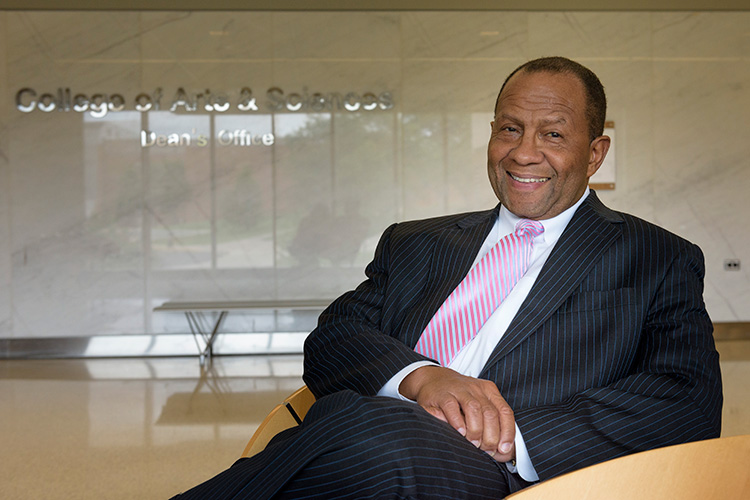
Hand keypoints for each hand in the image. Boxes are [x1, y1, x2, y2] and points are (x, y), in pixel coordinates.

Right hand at [399, 365, 515, 461]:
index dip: (507, 432)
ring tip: (473, 443)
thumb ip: (491, 424)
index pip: (505, 412)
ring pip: (473, 409)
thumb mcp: (478, 405)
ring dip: (475, 430)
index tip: (503, 449)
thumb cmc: (458, 399)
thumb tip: (503, 452)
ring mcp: (458, 389)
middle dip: (491, 436)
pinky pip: (452, 407)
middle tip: (485, 449)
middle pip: (490, 413)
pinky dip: (457, 422)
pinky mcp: (442, 394)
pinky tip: (459, 432)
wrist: (433, 379)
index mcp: (489, 391)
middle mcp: (476, 388)